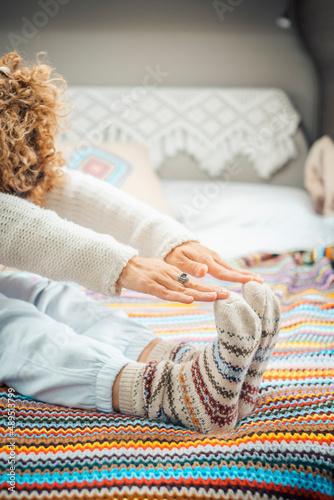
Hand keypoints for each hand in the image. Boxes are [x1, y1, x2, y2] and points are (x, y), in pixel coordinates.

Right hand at [116, 255, 230, 303]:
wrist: (123, 266)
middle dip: (211, 290)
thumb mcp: (161, 276)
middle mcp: (170, 275)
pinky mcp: (150, 285)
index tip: (225, 294)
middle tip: (227, 295)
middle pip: (193, 285)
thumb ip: (174, 283)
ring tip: (215, 297)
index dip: (210, 288)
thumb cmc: (142, 272)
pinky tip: (189, 299)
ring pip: (183, 288)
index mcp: (174, 274)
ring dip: (199, 293)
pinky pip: (166, 292)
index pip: (195, 283)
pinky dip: (178, 296)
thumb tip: (187, 292)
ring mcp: (161, 280)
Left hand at [164, 241, 263, 283]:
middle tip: (261, 282)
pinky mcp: (213, 258)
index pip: (223, 272)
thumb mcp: (177, 261)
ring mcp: (214, 258)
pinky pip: (227, 266)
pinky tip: (243, 276)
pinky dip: (237, 271)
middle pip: (232, 269)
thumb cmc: (174, 254)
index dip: (237, 277)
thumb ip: (191, 267)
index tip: (250, 281)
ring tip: (258, 280)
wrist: (174, 242)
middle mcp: (213, 258)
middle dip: (247, 276)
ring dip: (244, 273)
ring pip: (231, 267)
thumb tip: (204, 271)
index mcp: (206, 261)